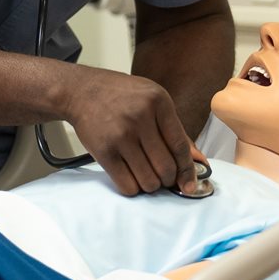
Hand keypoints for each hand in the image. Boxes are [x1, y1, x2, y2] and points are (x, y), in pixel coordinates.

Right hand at [63, 70, 199, 196]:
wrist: (80, 91)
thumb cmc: (120, 96)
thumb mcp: (152, 101)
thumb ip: (174, 129)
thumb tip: (198, 161)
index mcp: (158, 102)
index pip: (180, 146)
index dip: (188, 170)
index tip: (190, 185)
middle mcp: (140, 117)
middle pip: (166, 167)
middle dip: (169, 180)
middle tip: (165, 179)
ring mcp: (120, 135)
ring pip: (148, 180)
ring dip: (151, 186)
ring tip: (147, 177)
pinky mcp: (104, 151)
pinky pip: (127, 185)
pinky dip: (133, 188)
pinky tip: (131, 178)